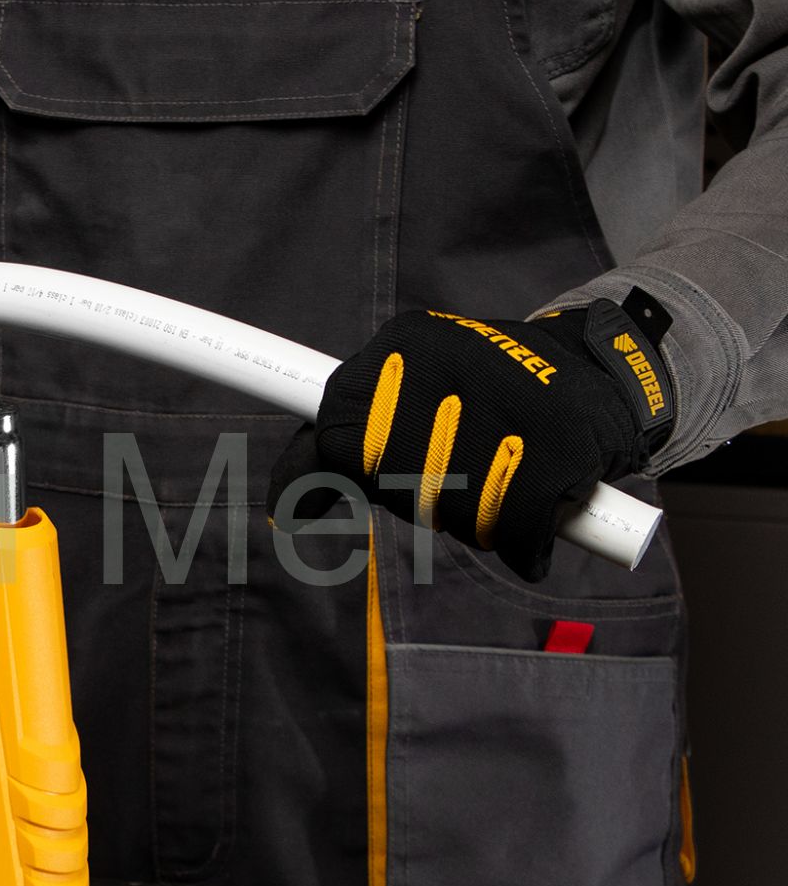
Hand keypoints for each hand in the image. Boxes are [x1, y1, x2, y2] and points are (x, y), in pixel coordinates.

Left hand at [266, 296, 674, 580]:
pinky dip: (524, 542)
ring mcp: (502, 403)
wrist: (600, 372)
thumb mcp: (411, 385)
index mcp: (403, 344)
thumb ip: (353, 430)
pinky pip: (514, 530)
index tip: (287, 514)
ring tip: (500, 481)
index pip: (335, 432)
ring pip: (449, 512)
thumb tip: (283, 501)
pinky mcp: (555, 446)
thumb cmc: (485, 392)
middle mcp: (446, 363)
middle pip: (389, 484)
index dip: (310, 479)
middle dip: (413, 500)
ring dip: (472, 520)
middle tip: (451, 481)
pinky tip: (536, 518)